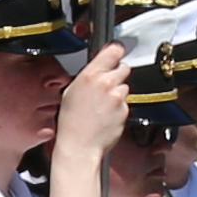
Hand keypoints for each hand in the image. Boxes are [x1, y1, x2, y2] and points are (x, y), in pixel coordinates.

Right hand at [50, 45, 132, 169]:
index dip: (116, 50)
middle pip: (123, 68)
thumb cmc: (71, 123)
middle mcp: (106, 83)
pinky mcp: (125, 110)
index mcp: (90, 75)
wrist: (80, 146)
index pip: (112, 51)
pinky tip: (107, 116)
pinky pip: (126, 104)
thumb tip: (98, 69)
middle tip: (107, 86)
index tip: (118, 51)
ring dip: (118, 93)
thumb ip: (87, 77)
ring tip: (103, 106)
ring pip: (125, 87)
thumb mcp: (71, 92)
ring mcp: (117, 97)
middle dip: (117, 75)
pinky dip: (119, 108)